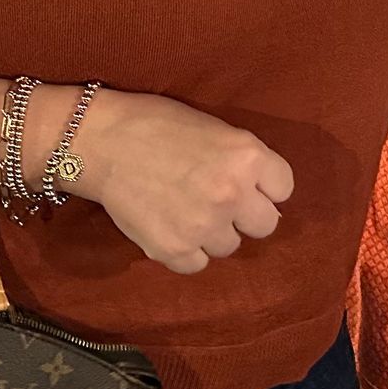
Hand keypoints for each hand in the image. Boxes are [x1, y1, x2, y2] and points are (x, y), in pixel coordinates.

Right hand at [66, 90, 293, 273]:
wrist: (103, 142)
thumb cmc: (158, 124)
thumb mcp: (216, 130)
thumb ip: (243, 162)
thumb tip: (260, 194)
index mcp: (247, 156)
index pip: (284, 188)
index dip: (265, 186)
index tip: (249, 183)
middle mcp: (232, 193)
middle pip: (265, 224)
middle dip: (246, 214)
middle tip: (220, 201)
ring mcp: (203, 226)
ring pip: (230, 246)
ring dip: (214, 232)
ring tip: (187, 210)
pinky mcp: (174, 251)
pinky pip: (198, 264)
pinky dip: (187, 250)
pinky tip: (171, 226)